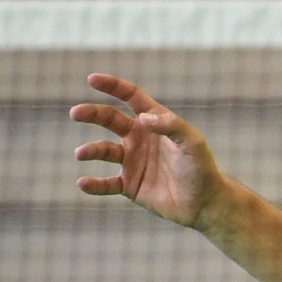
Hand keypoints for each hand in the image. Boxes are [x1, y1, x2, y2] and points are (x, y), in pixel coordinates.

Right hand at [71, 74, 227, 228]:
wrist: (205, 202)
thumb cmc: (201, 168)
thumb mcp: (192, 142)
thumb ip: (170, 126)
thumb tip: (142, 118)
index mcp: (154, 122)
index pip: (130, 97)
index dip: (112, 86)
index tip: (92, 79)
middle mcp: (139, 138)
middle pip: (109, 118)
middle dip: (92, 113)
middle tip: (76, 113)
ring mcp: (132, 162)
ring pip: (103, 150)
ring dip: (91, 150)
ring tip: (81, 153)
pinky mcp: (130, 185)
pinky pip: (106, 184)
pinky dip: (94, 184)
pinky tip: (83, 183)